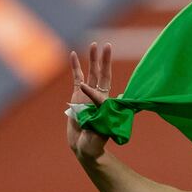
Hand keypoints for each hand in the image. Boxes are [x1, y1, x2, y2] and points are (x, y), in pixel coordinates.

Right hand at [67, 42, 112, 159]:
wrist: (84, 147)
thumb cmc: (95, 142)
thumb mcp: (101, 129)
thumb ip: (105, 114)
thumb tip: (117, 97)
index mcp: (106, 103)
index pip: (104, 86)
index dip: (104, 76)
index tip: (93, 81)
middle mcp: (98, 96)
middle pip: (102, 74)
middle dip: (103, 60)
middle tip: (106, 45)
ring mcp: (87, 94)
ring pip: (91, 73)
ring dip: (92, 59)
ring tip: (94, 44)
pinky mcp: (77, 95)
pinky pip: (76, 77)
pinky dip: (75, 66)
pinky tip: (74, 54)